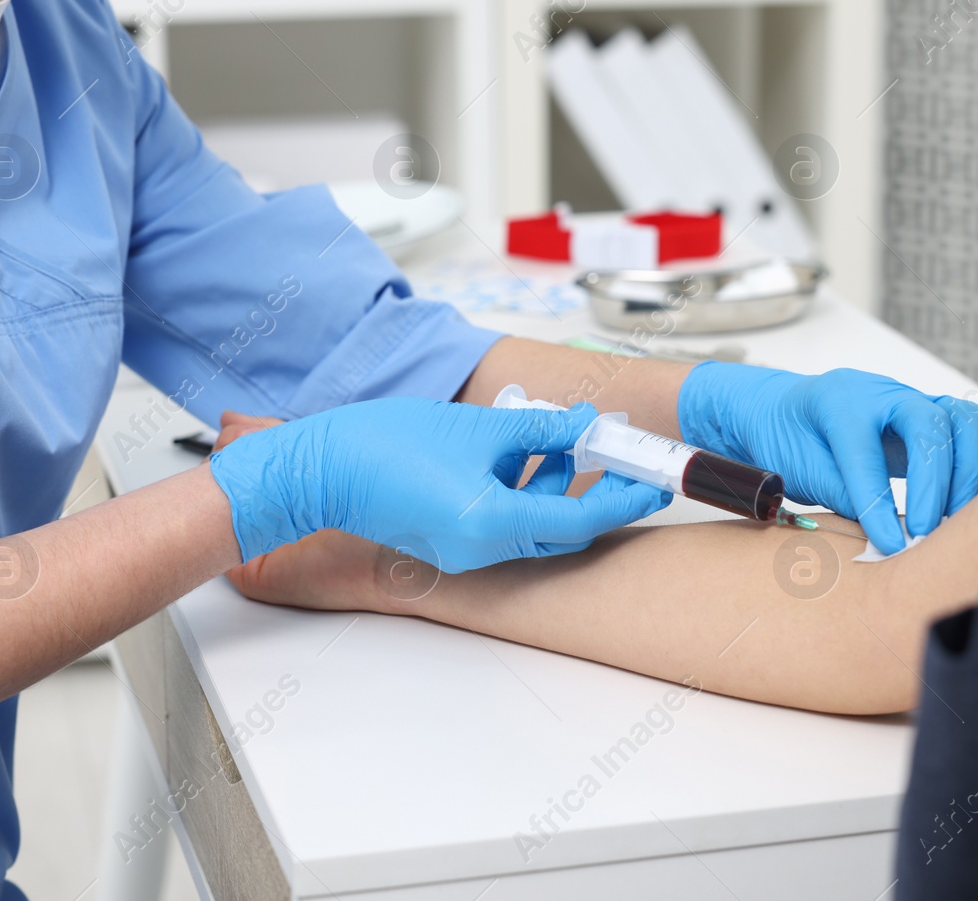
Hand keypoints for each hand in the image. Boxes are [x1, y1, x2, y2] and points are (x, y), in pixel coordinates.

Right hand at [208, 399, 670, 572]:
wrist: (322, 470)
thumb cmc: (386, 446)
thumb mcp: (478, 428)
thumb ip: (541, 430)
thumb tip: (586, 425)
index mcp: (492, 523)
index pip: (582, 519)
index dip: (625, 497)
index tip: (655, 477)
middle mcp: (484, 549)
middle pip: (564, 526)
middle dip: (596, 486)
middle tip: (618, 447)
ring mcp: (467, 551)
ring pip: (536, 520)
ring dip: (558, 480)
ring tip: (563, 433)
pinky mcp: (453, 541)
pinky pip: (507, 519)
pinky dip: (527, 487)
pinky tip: (524, 449)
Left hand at [678, 363, 977, 554]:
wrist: (783, 413)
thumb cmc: (786, 437)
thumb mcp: (798, 468)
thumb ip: (841, 493)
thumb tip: (887, 531)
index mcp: (839, 399)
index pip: (866, 451)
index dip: (878, 501)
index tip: (890, 543)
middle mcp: (883, 393)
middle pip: (929, 423)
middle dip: (933, 482)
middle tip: (925, 530)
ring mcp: (912, 402)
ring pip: (963, 422)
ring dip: (965, 474)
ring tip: (952, 521)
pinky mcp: (931, 420)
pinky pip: (967, 437)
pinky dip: (969, 473)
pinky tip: (956, 509)